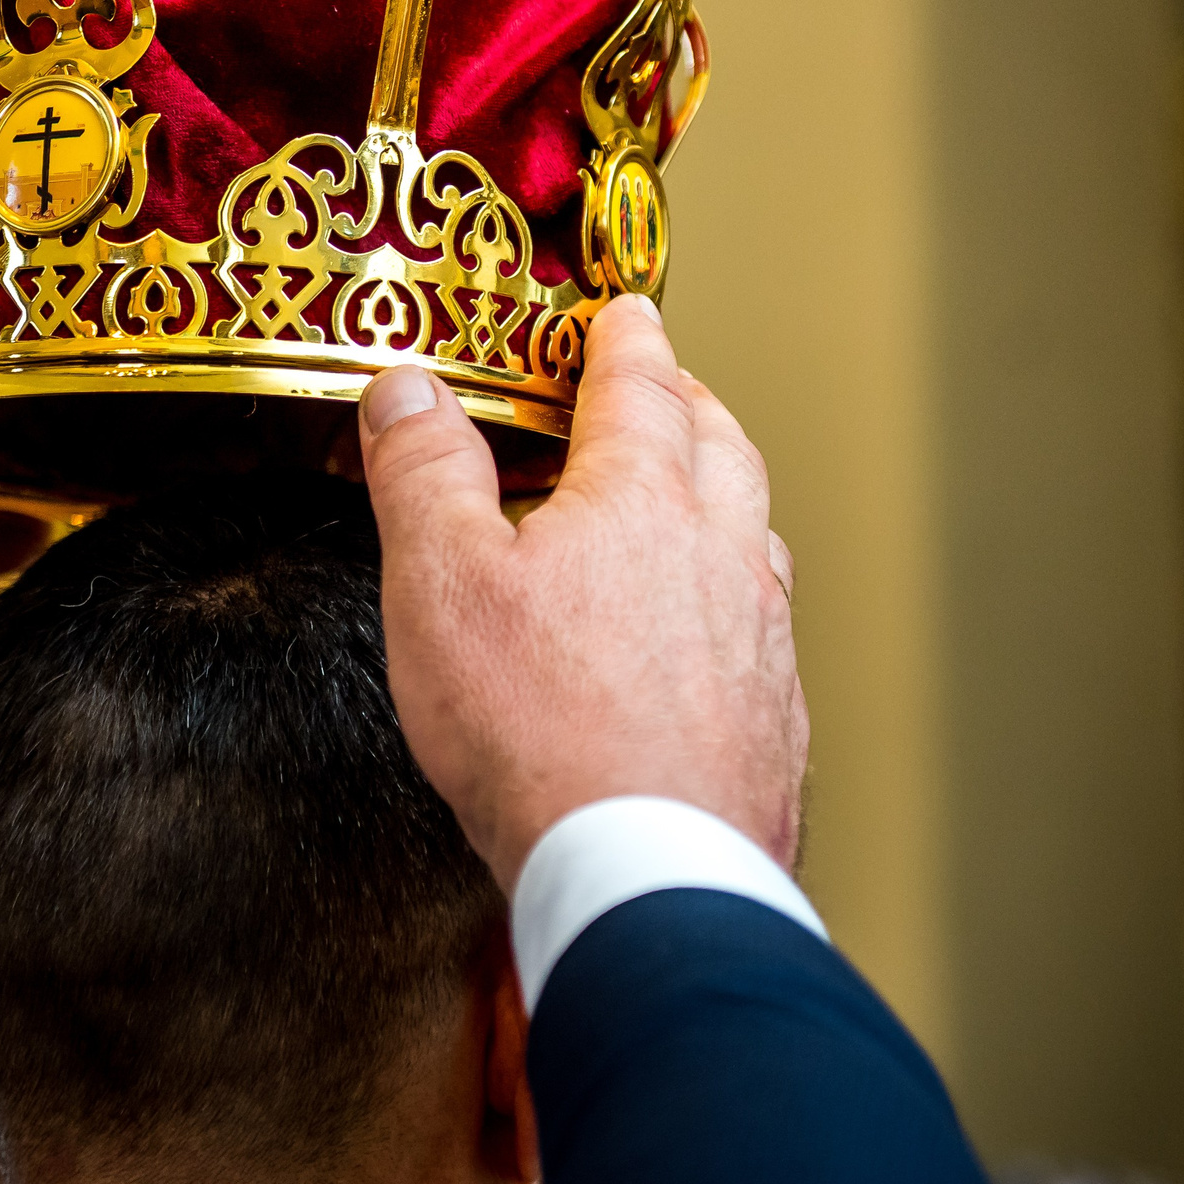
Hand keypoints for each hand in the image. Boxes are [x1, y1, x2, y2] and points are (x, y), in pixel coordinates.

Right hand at [357, 294, 805, 892]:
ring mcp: (760, 640)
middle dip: (688, 402)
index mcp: (641, 501)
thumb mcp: (441, 584)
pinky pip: (765, 626)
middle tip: (663, 385)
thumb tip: (406, 388)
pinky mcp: (776, 720)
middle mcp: (721, 555)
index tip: (624, 312)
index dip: (626, 340)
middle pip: (719, 447)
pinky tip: (711, 629)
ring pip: (754, 533)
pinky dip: (738, 595)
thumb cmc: (538, 729)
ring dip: (724, 493)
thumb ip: (424, 475)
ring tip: (691, 494)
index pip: (639, 387)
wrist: (648, 871)